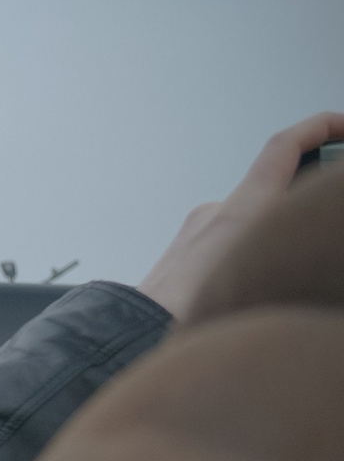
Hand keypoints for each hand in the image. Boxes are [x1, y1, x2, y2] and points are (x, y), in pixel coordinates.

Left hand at [137, 113, 343, 319]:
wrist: (137, 334)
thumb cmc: (190, 309)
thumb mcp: (261, 254)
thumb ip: (286, 220)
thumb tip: (297, 213)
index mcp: (243, 208)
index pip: (284, 147)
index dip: (319, 128)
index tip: (343, 127)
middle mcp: (217, 213)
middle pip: (273, 188)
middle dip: (304, 197)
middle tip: (322, 216)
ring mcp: (197, 236)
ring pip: (251, 222)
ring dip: (275, 231)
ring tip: (289, 260)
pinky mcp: (183, 260)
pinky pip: (226, 247)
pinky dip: (247, 253)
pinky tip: (254, 283)